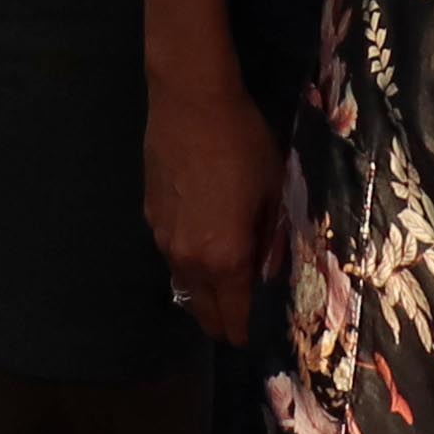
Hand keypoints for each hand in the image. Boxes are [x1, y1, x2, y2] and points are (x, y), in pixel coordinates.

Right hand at [144, 60, 283, 345]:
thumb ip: (277, 238)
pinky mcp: (150, 217)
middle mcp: (187, 260)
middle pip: (206, 317)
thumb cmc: (243, 143)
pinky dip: (192, 264)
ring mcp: (163, 240)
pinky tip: (209, 238)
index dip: (255, 333)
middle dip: (230, 323)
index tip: (273, 328)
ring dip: (210, 294)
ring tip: (235, 276)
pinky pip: (173, 258)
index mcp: (223, 259)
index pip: (235, 322)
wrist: (190, 100)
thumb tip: (283, 271)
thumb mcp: (274, 190)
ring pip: (187, 290)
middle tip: (255, 309)